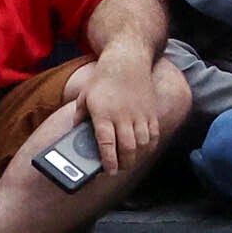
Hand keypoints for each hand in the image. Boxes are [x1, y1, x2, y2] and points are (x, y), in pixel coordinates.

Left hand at [77, 49, 179, 179]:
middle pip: (128, 148)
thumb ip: (79, 116)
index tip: (109, 171)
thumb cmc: (103, 79)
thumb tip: (77, 132)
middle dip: (124, 164)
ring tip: (129, 161)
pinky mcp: (151, 111)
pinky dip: (149, 146)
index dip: (109, 161)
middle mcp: (123, 115)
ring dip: (137, 157)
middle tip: (118, 169)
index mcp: (104, 114)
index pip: (107, 143)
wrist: (127, 61)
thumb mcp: (84, 96)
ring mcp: (140, 114)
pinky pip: (154, 134)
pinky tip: (143, 150)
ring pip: (143, 144)